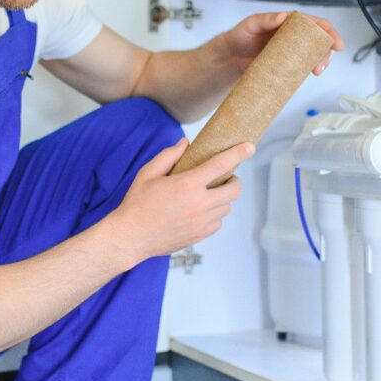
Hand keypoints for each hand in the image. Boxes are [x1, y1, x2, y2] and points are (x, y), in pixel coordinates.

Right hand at [107, 138, 254, 262]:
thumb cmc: (137, 203)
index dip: (238, 153)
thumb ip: (169, 155)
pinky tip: (200, 210)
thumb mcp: (148, 173)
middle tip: (224, 177)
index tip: (250, 146)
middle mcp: (199, 204)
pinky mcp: (200, 235)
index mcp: (187, 185)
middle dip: (234, 180)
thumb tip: (186, 143)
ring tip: (208, 194)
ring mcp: (201, 222)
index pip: (221, 164)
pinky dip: (214, 214)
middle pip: (234, 190)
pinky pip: (218, 222)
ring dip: (222, 198)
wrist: (130, 237)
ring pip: (226, 207)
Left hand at [221, 12, 344, 75]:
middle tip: (320, 66)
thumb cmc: (241, 35)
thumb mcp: (251, 24)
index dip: (329, 32)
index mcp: (290, 22)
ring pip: (314, 56)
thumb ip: (266, 19)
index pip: (316, 24)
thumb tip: (283, 16)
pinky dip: (307, 73)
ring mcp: (292, 51)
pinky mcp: (286, 65)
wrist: (231, 56)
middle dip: (326, 53)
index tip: (336, 44)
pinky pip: (302, 68)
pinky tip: (306, 76)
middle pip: (320, 42)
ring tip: (315, 72)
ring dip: (319, 63)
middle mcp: (294, 36)